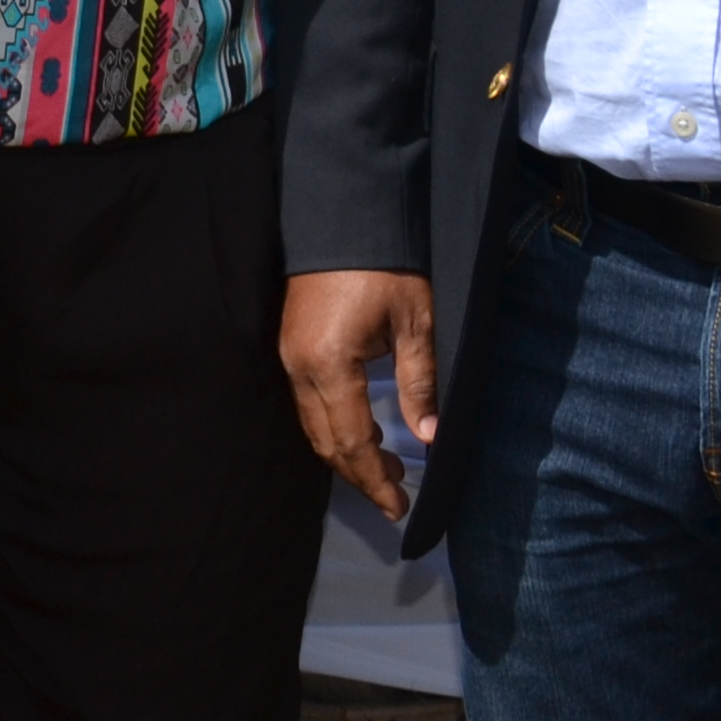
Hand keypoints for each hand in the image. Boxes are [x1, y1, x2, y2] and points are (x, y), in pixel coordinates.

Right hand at [281, 269, 439, 521]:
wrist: (344, 214)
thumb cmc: (387, 267)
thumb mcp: (415, 323)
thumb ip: (421, 382)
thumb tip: (431, 437)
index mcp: (331, 364)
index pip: (352, 441)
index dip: (375, 479)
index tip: (399, 507)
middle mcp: (300, 366)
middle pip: (326, 440)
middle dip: (359, 474)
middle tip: (394, 496)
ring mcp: (290, 355)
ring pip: (312, 424)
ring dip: (346, 452)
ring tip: (385, 466)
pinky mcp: (290, 344)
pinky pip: (308, 402)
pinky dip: (334, 426)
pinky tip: (364, 429)